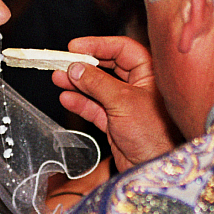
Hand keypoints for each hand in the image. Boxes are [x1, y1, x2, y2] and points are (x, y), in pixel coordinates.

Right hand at [52, 35, 177, 171]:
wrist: (155, 168)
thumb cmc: (154, 135)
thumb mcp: (123, 102)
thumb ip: (97, 83)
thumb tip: (77, 68)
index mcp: (149, 74)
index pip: (122, 49)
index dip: (98, 45)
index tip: (76, 46)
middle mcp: (138, 86)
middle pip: (107, 67)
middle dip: (84, 65)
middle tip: (63, 62)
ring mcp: (125, 105)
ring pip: (97, 88)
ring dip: (77, 84)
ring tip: (58, 78)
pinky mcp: (115, 123)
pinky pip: (94, 108)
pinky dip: (80, 103)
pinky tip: (67, 98)